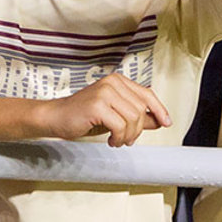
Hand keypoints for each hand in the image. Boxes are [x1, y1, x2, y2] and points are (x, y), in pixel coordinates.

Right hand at [40, 71, 170, 146]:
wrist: (56, 117)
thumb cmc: (83, 116)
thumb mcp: (114, 115)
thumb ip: (136, 116)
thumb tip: (158, 120)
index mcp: (118, 81)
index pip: (147, 94)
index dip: (159, 109)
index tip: (166, 122)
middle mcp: (112, 82)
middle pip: (141, 109)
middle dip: (137, 130)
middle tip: (126, 139)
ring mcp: (105, 92)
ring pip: (133, 118)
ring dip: (127, 136)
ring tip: (117, 140)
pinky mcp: (97, 105)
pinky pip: (120, 126)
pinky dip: (118, 138)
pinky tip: (110, 140)